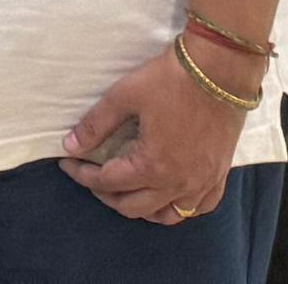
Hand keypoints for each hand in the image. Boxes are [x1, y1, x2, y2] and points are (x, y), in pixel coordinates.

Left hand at [59, 42, 243, 224]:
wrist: (220, 71)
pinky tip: (168, 196)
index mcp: (152, 166)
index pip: (108, 182)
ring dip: (142, 208)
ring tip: (125, 190)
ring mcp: (202, 183)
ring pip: (167, 215)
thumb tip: (70, 146)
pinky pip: (199, 208)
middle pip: (134, 206)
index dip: (82, 175)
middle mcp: (178, 184)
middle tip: (91, 175)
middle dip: (106, 194)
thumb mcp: (125, 96)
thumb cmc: (170, 80)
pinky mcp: (219, 176)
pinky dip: (179, 207)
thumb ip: (96, 125)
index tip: (67, 163)